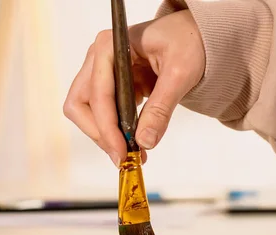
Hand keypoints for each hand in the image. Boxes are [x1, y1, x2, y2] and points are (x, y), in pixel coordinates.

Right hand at [63, 10, 204, 166]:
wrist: (195, 36)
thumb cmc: (188, 43)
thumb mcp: (180, 74)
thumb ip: (161, 107)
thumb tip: (145, 142)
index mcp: (111, 45)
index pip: (98, 93)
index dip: (107, 127)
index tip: (122, 151)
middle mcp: (98, 56)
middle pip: (80, 103)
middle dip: (99, 133)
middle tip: (123, 156)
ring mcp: (100, 70)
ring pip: (85, 111)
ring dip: (104, 134)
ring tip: (130, 152)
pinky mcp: (108, 85)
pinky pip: (100, 112)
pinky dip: (113, 130)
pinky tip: (134, 140)